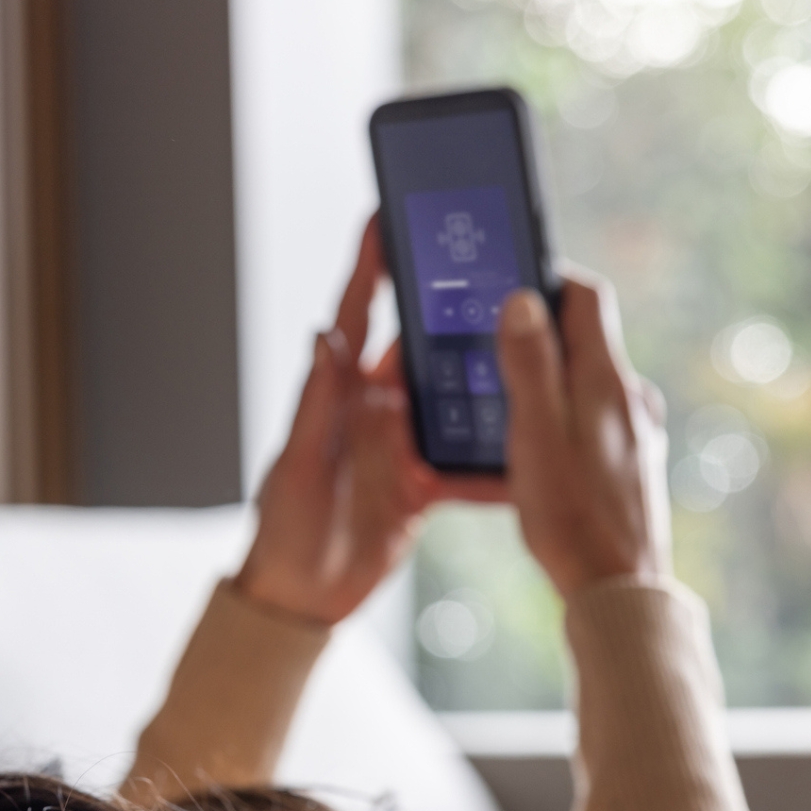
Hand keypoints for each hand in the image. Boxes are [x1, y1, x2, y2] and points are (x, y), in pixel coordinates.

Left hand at [235, 219, 495, 624]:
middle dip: (447, 306)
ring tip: (523, 340)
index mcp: (336, 395)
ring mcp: (400, 444)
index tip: (385, 214)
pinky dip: (494, 451)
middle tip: (485, 264)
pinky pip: (466, 458)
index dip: (369, 265)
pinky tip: (528, 436)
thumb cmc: (282, 529)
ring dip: (481, 372)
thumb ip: (317, 402)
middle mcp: (371, 410)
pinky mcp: (423, 484)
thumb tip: (323, 335)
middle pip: (416, 345)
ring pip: (451, 394)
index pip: (355, 315)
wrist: (299, 596)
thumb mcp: (299, 463)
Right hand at [496, 272, 671, 597]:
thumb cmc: (571, 518)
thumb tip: (522, 300)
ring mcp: (635, 431)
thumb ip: (529, 365)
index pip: (586, 296)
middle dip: (539, 327)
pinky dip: (562, 410)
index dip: (546, 276)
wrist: (619, 590)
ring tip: (503, 393)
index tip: (507, 278)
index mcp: (607, 382)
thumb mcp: (534, 435)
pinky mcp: (631, 462)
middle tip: (490, 337)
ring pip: (588, 378)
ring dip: (549, 372)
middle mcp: (630, 398)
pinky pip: (593, 415)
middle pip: (586, 335)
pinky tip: (536, 441)